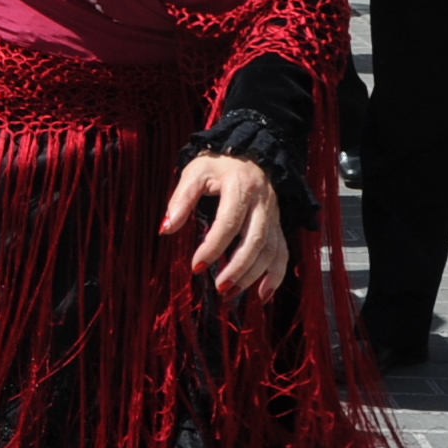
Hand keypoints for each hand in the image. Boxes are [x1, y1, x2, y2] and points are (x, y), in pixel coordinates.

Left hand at [162, 151, 288, 299]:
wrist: (251, 152)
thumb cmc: (217, 164)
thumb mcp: (194, 173)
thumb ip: (180, 200)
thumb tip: (165, 229)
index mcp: (240, 187)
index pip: (228, 223)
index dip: (213, 247)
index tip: (196, 267)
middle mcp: (262, 203)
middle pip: (255, 241)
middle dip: (238, 268)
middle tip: (218, 287)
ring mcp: (273, 216)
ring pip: (270, 251)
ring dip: (253, 276)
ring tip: (230, 294)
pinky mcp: (278, 225)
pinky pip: (282, 253)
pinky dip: (276, 276)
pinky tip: (262, 295)